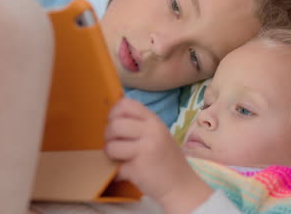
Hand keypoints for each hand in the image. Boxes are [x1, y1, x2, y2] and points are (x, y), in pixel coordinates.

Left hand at [104, 98, 211, 212]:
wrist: (181, 186)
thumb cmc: (166, 159)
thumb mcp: (158, 134)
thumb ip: (139, 125)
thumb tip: (111, 119)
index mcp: (154, 121)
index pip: (126, 104)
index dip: (114, 114)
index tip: (115, 124)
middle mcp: (151, 131)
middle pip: (114, 125)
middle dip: (108, 137)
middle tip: (115, 145)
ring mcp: (146, 149)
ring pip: (111, 146)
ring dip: (110, 155)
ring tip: (120, 159)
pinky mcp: (139, 168)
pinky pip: (116, 167)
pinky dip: (118, 173)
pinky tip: (128, 173)